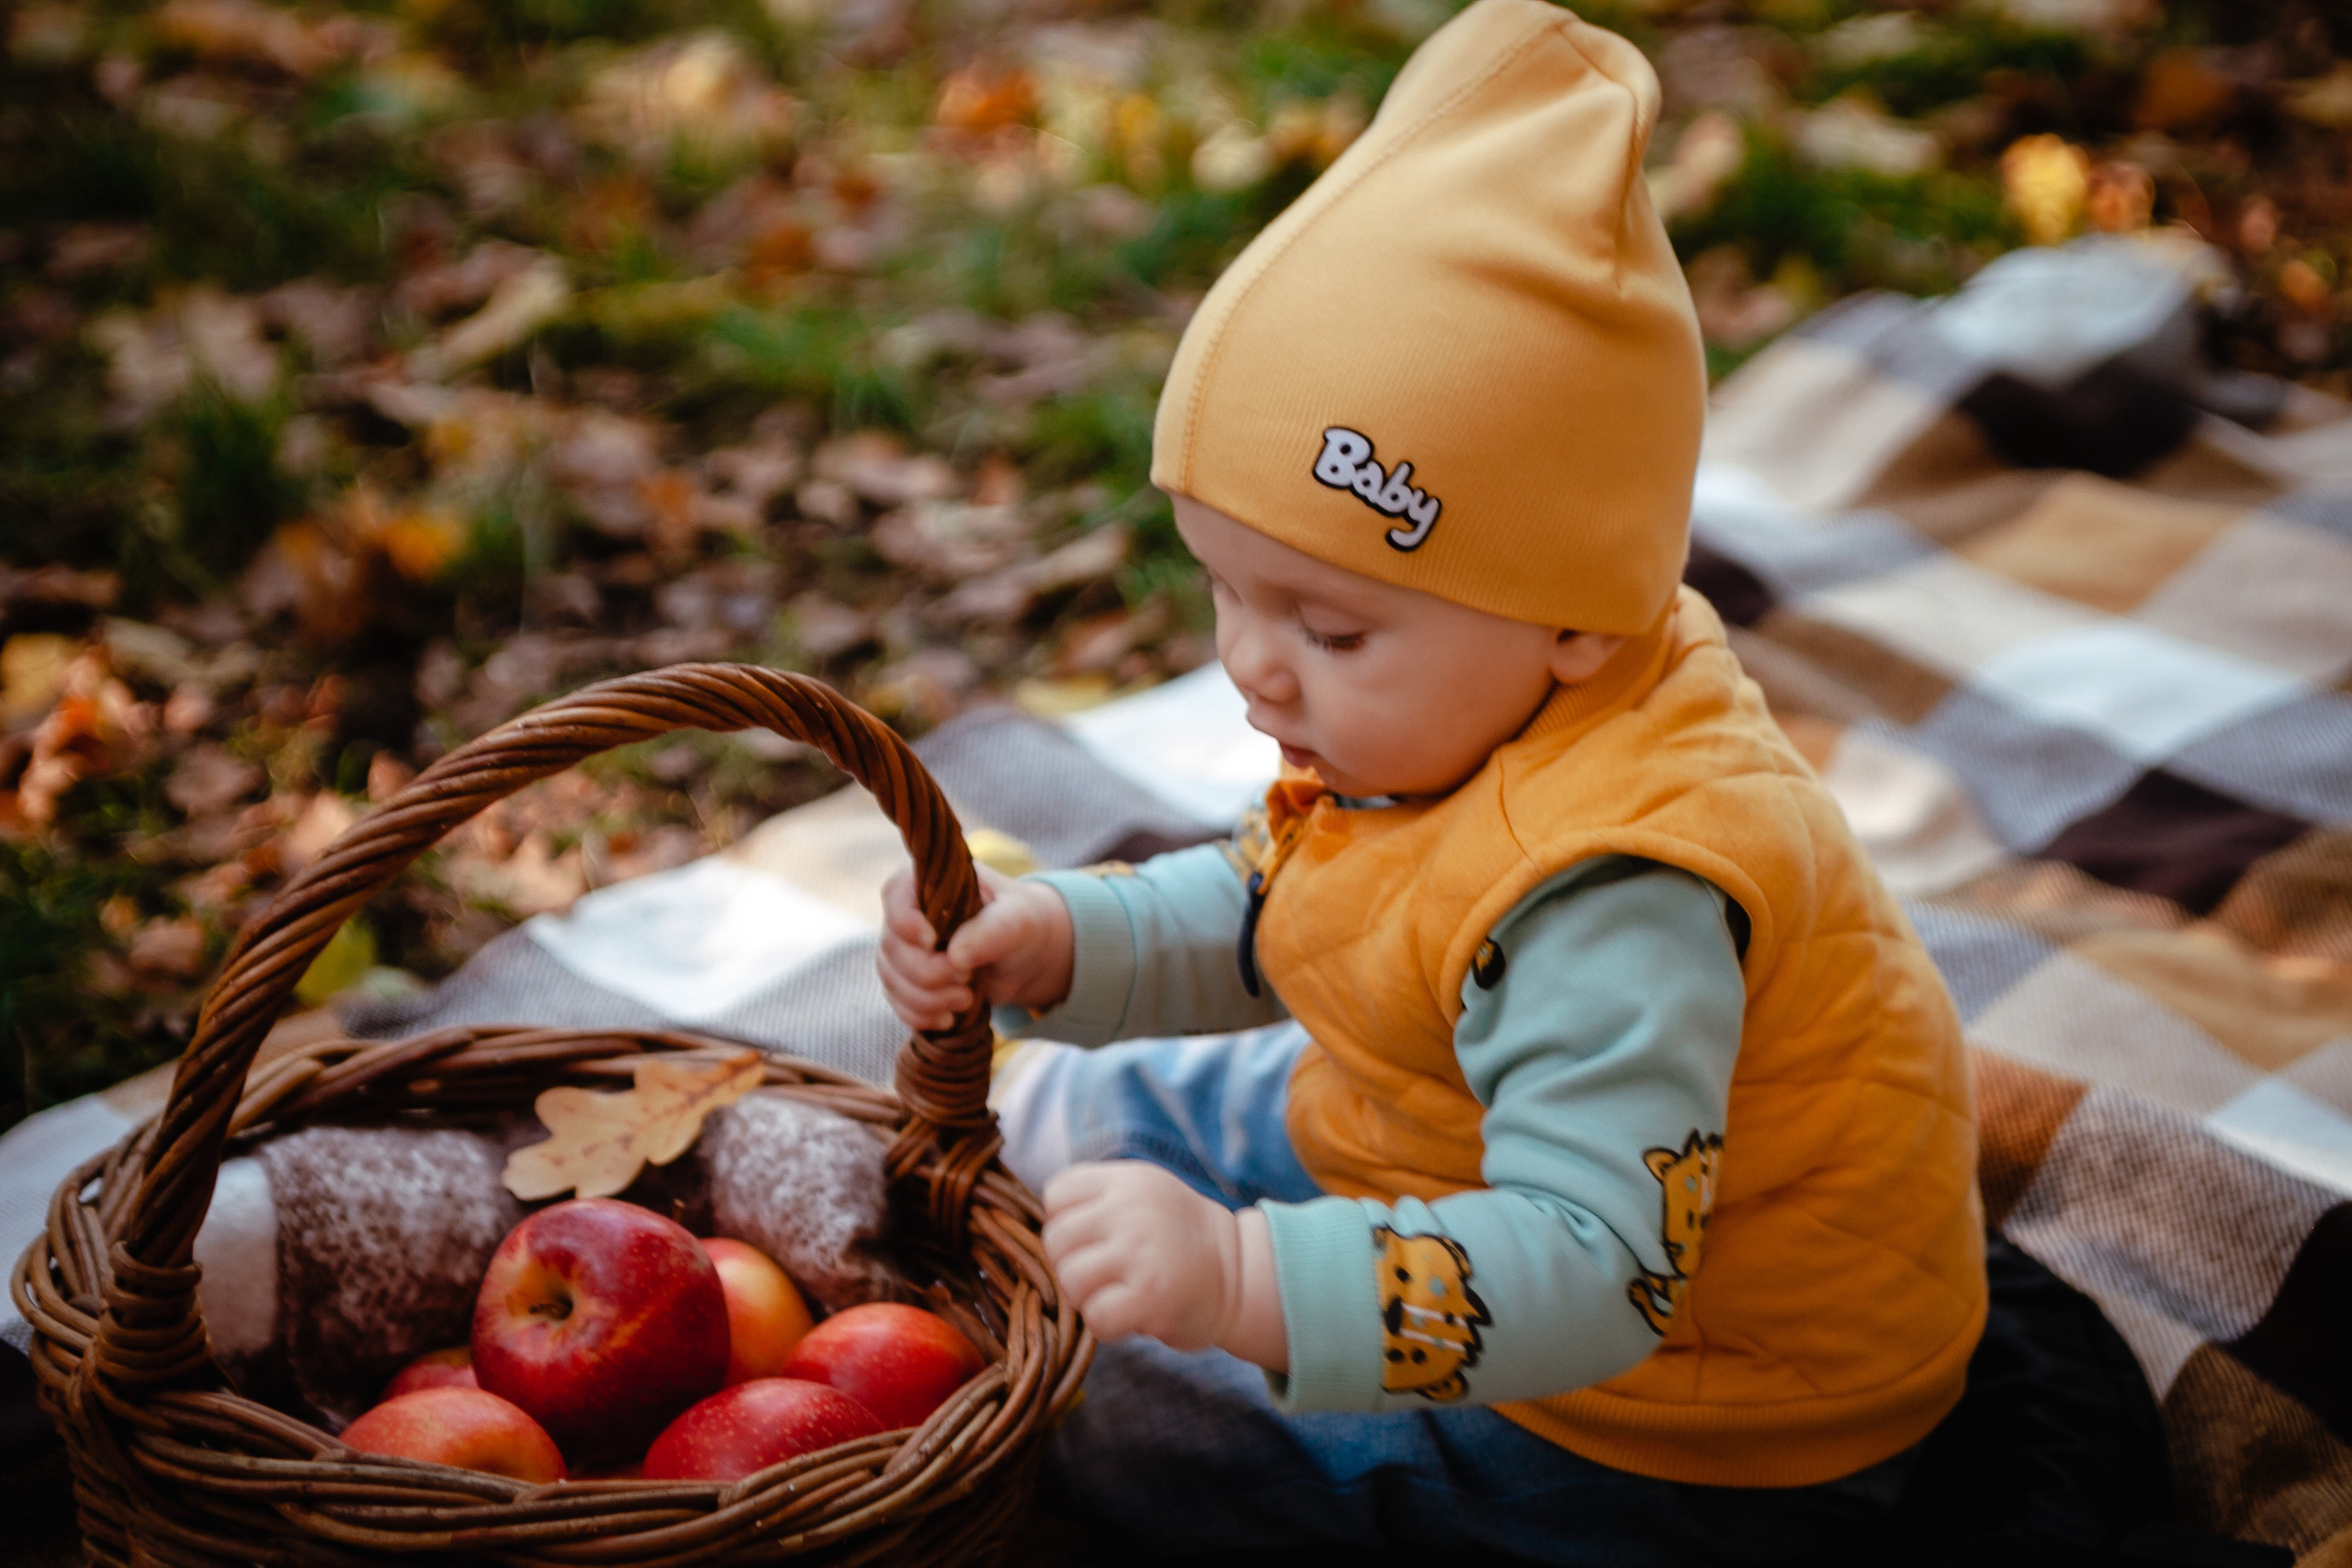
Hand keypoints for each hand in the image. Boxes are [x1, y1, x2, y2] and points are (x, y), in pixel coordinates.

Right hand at [876, 863, 1074, 1031]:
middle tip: (967, 979)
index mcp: (928, 883)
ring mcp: (903, 951)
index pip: (895, 896)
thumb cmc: (1020, 923)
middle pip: (891, 947)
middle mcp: (908, 915)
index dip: (907, 924)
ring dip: (927, 999)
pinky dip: (921, 1016)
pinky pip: (898, 1003)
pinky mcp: (908, 982)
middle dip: (928, 973)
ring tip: (966, 1000)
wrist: (1026, 956)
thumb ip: (991, 930)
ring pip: (892, 980)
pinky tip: (948, 1019)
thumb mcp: (1018, 920)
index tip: (934, 943)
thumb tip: (955, 957)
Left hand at [1042, 1161, 1286, 1370]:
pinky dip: (1106, 1326)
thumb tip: (1045, 1221)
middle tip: (1104, 1276)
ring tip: (1118, 1295)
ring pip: (1071, 1279)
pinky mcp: (1151, 1294)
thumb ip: (1099, 1197)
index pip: (1056, 1194)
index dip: (1065, 1223)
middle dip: (1071, 1265)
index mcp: (1126, 1180)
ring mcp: (1141, 1250)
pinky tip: (1129, 1317)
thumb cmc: (1179, 1239)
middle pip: (1056, 1239)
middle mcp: (1131, 1208)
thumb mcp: (1144, 1193)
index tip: (1092, 1241)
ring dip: (1088, 1298)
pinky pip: (1096, 1316)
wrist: (1239, 1272)